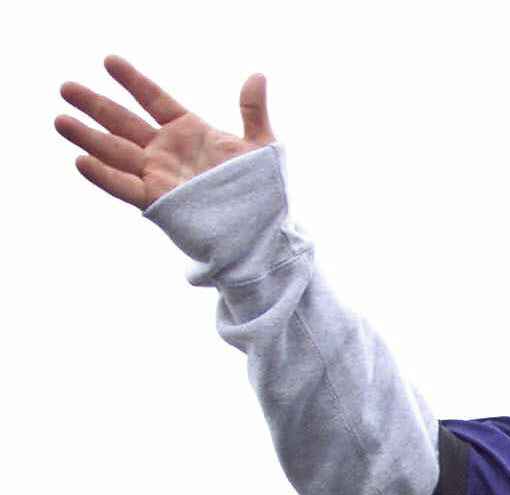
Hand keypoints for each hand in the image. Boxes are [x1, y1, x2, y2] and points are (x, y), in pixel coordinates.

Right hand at [56, 56, 272, 209]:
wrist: (264, 234)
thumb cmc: (262, 192)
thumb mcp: (262, 146)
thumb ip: (253, 111)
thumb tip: (257, 76)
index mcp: (189, 132)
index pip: (154, 99)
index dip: (133, 81)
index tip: (109, 61)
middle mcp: (167, 151)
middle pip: (124, 123)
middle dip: (95, 105)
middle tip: (66, 87)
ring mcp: (160, 176)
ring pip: (116, 152)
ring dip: (88, 138)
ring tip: (60, 120)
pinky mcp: (159, 202)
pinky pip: (125, 187)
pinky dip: (104, 176)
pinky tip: (81, 161)